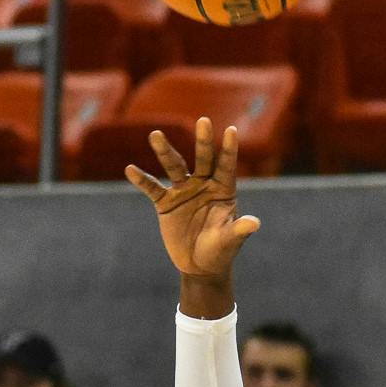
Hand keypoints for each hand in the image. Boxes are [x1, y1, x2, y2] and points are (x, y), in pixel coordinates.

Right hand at [123, 117, 260, 286]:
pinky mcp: (166, 203)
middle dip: (203, 142)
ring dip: (165, 151)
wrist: (199, 265)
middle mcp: (204, 184)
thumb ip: (239, 230)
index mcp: (223, 190)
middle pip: (203, 159)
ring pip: (174, 167)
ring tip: (155, 135)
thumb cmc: (220, 251)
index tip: (232, 130)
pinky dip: (142, 180)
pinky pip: (153, 188)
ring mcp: (184, 191)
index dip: (229, 150)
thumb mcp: (230, 240)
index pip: (227, 166)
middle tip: (204, 121)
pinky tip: (131, 170)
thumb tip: (255, 223)